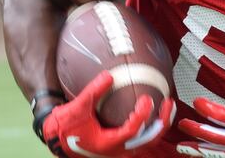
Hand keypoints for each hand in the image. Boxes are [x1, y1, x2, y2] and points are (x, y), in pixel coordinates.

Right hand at [41, 71, 175, 157]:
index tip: (146, 99)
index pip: (133, 131)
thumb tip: (109, 75)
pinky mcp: (120, 145)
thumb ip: (93, 91)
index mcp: (108, 144)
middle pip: (149, 140)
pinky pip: (142, 138)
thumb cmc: (65, 126)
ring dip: (160, 124)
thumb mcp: (77, 107)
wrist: (55, 139)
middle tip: (168, 103)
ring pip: (148, 141)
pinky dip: (151, 126)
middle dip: (162, 122)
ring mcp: (120, 150)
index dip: (142, 115)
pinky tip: (155, 110)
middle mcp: (117, 151)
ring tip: (168, 106)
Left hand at [176, 61, 224, 157]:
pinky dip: (211, 156)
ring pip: (216, 152)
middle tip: (182, 123)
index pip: (221, 116)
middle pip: (213, 137)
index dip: (207, 108)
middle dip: (196, 130)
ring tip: (183, 145)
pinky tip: (203, 154)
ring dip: (199, 148)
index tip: (196, 101)